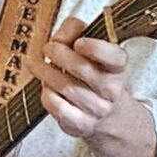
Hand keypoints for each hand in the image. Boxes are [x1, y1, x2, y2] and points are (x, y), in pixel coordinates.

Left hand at [28, 17, 156, 156]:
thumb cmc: (98, 77)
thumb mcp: (96, 50)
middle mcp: (112, 89)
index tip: (79, 43)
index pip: (114, 57)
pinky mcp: (80, 124)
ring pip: (65, 86)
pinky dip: (46, 93)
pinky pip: (57, 106)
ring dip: (45, 71)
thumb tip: (59, 37)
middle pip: (81, 68)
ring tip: (37, 64)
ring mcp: (97, 109)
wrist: (111, 118)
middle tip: (48, 49)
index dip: (95, 48)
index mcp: (119, 67)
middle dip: (58, 53)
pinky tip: (46, 87)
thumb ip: (77, 32)